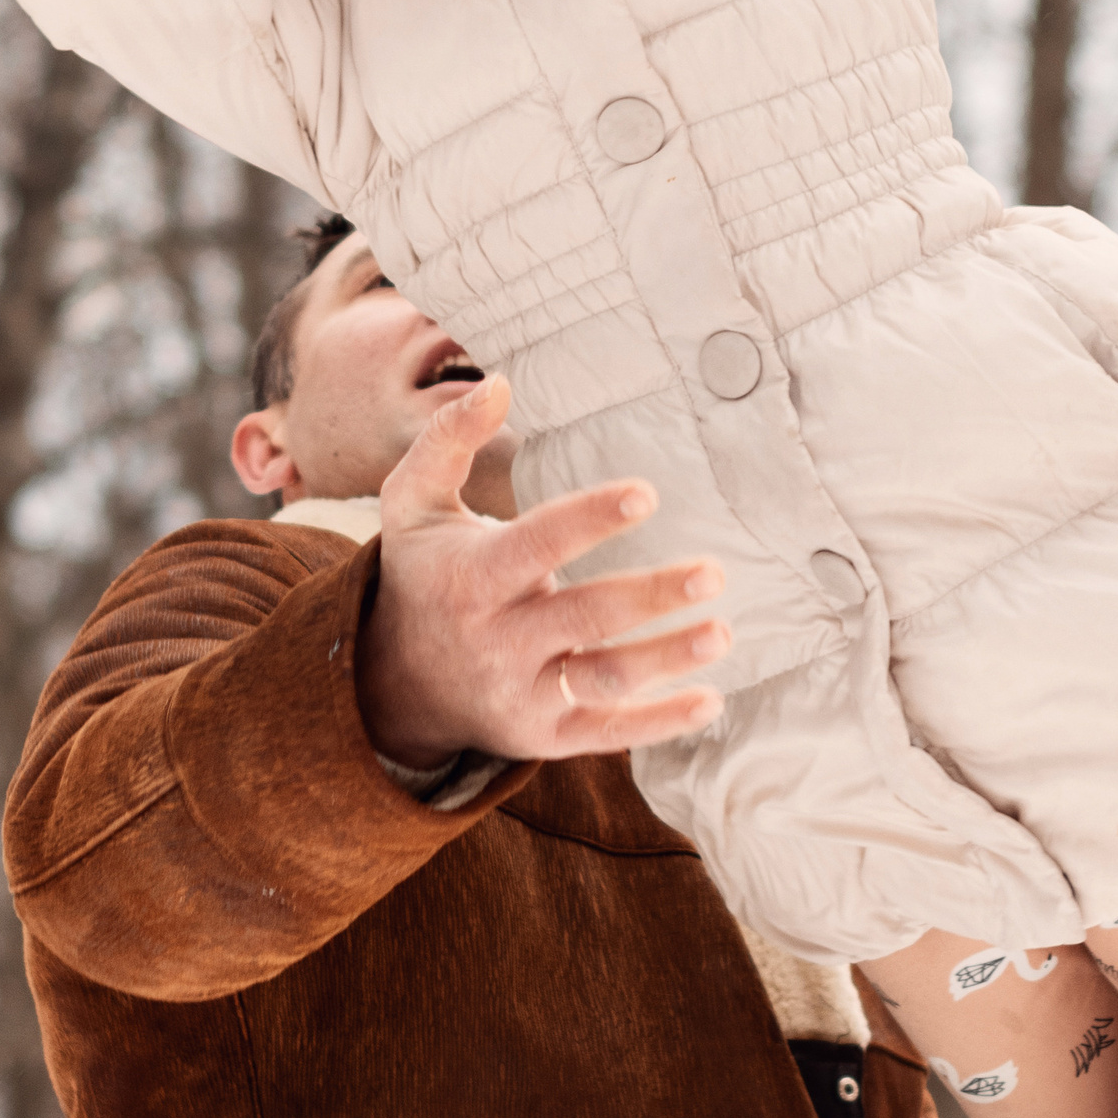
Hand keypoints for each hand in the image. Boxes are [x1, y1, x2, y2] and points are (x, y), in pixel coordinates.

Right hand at [356, 375, 728, 768]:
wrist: (395, 682)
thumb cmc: (426, 575)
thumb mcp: (413, 506)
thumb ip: (448, 441)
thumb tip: (498, 382)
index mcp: (474, 577)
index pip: (536, 544)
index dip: (588, 519)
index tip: (645, 494)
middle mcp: (498, 639)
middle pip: (583, 615)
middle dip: (649, 595)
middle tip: (712, 572)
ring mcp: (522, 693)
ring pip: (602, 676)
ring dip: (666, 659)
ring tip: (722, 632)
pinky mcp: (544, 735)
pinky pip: (605, 733)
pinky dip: (659, 723)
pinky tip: (710, 701)